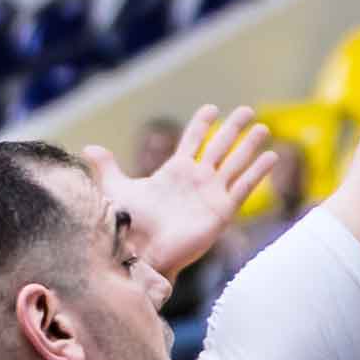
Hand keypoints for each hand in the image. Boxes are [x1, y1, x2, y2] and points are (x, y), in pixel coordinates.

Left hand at [87, 104, 277, 284]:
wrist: (141, 250)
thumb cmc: (128, 224)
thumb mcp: (115, 188)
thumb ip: (107, 167)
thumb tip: (89, 148)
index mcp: (174, 172)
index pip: (192, 141)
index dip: (202, 125)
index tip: (212, 109)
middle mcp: (196, 181)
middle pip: (219, 147)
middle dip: (233, 128)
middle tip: (247, 109)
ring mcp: (211, 195)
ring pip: (235, 164)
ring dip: (249, 146)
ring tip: (263, 128)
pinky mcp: (221, 211)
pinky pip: (243, 188)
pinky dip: (257, 173)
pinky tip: (270, 157)